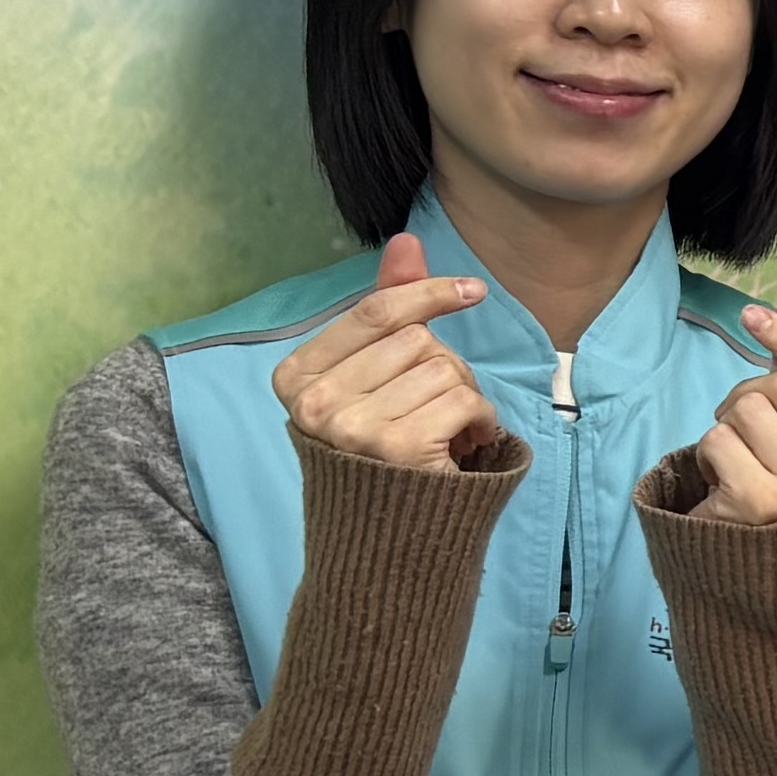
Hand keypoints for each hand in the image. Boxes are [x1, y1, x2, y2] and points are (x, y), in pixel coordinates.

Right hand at [273, 231, 497, 470]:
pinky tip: (463, 444)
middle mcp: (317, 403)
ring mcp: (354, 429)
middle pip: (416, 340)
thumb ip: (388, 307)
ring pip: (444, 368)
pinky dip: (480, 420)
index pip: (375, 311)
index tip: (472, 291)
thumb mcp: (374, 371)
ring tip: (445, 429)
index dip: (430, 293)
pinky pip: (465, 400)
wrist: (388, 536)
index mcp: (297, 377)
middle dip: (445, 365)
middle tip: (434, 405)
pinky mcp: (397, 451)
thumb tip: (406, 240)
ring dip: (464, 396)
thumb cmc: (381, 445)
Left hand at [693, 282, 776, 526]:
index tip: (753, 316)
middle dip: (752, 397)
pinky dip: (708, 454)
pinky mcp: (758, 505)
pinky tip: (722, 482)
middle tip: (749, 432)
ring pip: (747, 409)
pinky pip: (719, 440)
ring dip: (727, 427)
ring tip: (739, 461)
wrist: (757, 572)